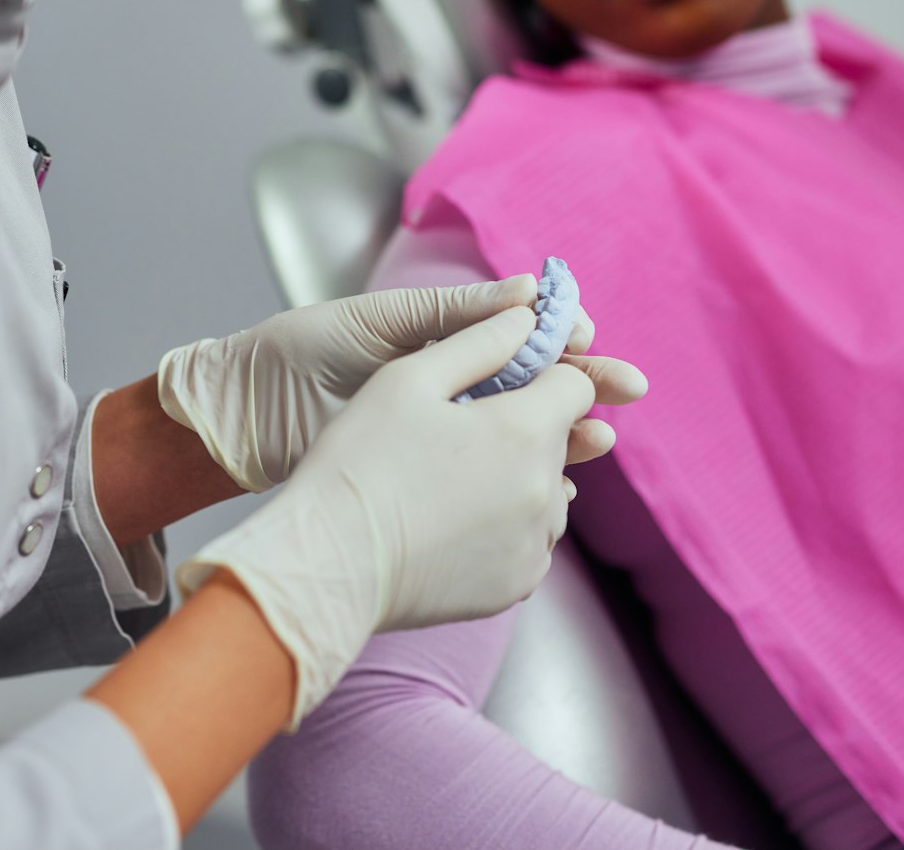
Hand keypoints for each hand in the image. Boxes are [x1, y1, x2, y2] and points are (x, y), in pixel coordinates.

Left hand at [157, 276, 605, 491]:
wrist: (244, 414)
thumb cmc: (302, 352)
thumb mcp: (380, 322)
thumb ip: (452, 313)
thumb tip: (527, 293)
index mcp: (444, 339)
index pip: (522, 336)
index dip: (562, 337)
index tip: (588, 337)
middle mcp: (451, 385)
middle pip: (535, 388)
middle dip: (584, 387)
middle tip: (628, 392)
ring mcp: (442, 434)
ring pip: (521, 436)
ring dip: (565, 437)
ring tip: (601, 441)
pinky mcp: (426, 476)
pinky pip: (488, 480)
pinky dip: (526, 485)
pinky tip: (555, 489)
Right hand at [177, 305, 648, 723]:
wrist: (328, 566)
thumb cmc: (358, 463)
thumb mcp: (408, 378)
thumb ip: (477, 340)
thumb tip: (525, 318)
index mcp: (525, 430)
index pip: (575, 385)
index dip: (543, 374)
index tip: (504, 382)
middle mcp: (544, 491)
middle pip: (559, 440)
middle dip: (525, 427)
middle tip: (461, 433)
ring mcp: (534, 545)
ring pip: (546, 492)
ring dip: (517, 478)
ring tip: (451, 479)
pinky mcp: (516, 586)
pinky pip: (528, 542)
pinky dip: (504, 527)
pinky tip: (452, 520)